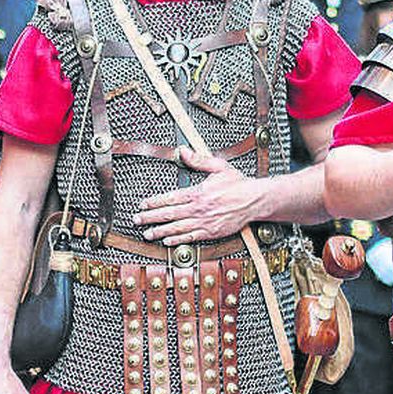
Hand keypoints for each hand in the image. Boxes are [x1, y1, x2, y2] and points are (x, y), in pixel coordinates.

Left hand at [134, 147, 261, 244]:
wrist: (255, 200)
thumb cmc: (238, 184)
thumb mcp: (218, 166)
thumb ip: (198, 160)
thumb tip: (183, 151)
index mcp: (198, 192)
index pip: (170, 198)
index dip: (154, 202)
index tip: (143, 204)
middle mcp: (199, 209)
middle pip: (169, 214)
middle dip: (150, 217)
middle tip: (137, 220)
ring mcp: (204, 222)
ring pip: (177, 228)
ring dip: (160, 231)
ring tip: (147, 234)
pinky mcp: (211, 232)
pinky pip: (191, 237)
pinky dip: (178, 240)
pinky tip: (167, 242)